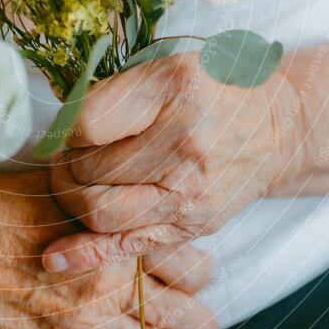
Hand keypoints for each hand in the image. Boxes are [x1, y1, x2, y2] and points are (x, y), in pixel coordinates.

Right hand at [0, 170, 219, 328]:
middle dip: (200, 320)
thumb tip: (131, 178)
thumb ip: (100, 188)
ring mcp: (84, 322)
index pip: (183, 261)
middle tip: (211, 324)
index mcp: (113, 240)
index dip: (200, 266)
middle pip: (178, 311)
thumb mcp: (53, 181)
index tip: (204, 267)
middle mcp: (107, 287)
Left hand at [43, 52, 295, 272]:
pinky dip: (87, 255)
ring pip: (101, 212)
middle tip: (63, 158)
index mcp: (174, 92)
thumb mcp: (164, 68)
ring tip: (73, 184)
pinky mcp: (190, 226)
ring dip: (71, 200)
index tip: (67, 130)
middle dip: (63, 166)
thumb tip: (59, 129)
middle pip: (90, 171)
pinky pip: (129, 246)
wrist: (272, 128)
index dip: (65, 130)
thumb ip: (112, 92)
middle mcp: (184, 145)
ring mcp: (189, 193)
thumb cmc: (211, 91)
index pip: (87, 124)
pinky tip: (56, 260)